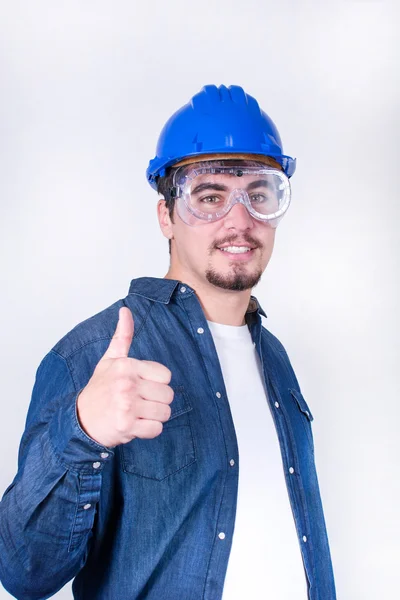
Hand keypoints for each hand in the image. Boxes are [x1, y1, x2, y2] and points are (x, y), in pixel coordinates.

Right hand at [76, 307, 172, 447]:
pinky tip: (135, 425)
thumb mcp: (110, 360)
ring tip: (137, 414)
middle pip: (168, 395)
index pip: (166, 376)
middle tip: (139, 402)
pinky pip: (156, 429)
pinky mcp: (127, 425)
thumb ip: (123, 336)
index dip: (156, 383)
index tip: (141, 386)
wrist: (80, 420)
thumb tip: (125, 310)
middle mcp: (127, 384)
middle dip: (157, 401)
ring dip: (154, 417)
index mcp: (127, 366)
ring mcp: (127, 405)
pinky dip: (148, 431)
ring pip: (165, 413)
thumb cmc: (100, 389)